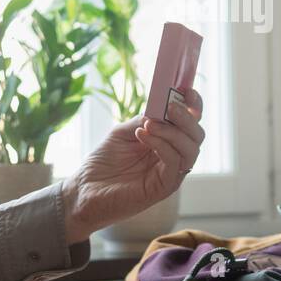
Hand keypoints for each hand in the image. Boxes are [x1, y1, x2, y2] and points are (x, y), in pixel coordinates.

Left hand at [61, 89, 204, 242]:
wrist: (84, 190)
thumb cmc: (103, 162)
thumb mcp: (124, 132)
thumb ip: (144, 119)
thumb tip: (162, 108)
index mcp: (166, 143)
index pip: (191, 124)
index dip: (194, 106)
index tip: (187, 91)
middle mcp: (172, 158)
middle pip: (196, 136)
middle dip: (187, 117)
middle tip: (170, 107)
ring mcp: (170, 174)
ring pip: (191, 150)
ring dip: (173, 132)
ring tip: (149, 124)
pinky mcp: (163, 188)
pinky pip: (174, 163)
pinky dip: (162, 145)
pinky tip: (143, 135)